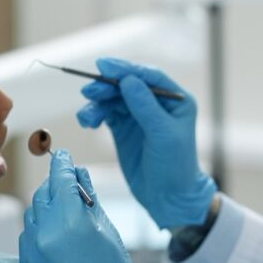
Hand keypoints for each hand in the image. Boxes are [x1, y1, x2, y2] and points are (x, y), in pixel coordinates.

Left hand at [19, 149, 148, 262]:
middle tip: (68, 184)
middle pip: (42, 193)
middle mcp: (46, 232)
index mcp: (70, 221)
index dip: (63, 164)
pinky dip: (40, 227)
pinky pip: (28, 233)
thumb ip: (90, 199)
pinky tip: (57, 236)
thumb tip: (80, 175)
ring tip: (65, 214)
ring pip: (32, 212)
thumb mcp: (106, 230)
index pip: (60, 179)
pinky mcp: (25, 262)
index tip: (63, 155)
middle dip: (55, 185)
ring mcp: (32, 248)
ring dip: (46, 206)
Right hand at [76, 58, 215, 228]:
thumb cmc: (175, 165)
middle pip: (127, 85)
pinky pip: (106, 113)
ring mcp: (139, 115)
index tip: (103, 65)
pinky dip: (95, 114)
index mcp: (175, 100)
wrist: (168, 197)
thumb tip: (128, 80)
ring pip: (113, 99)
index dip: (125, 69)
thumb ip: (146, 107)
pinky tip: (88, 122)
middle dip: (106, 86)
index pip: (148, 76)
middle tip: (89, 92)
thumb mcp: (163, 134)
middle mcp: (157, 103)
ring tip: (87, 117)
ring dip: (97, 103)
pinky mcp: (124, 128)